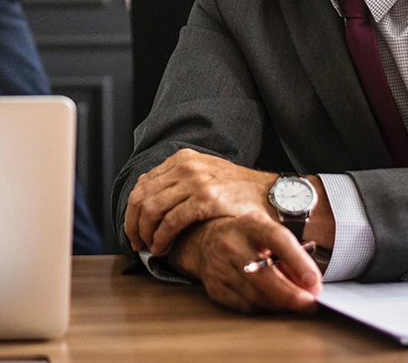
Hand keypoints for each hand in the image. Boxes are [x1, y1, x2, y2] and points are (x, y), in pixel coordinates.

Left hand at [124, 148, 274, 255]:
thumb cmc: (241, 193)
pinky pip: (170, 220)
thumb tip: (152, 206)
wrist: (275, 197)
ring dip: (145, 233)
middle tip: (136, 243)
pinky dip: (161, 237)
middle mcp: (186, 166)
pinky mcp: (206, 198)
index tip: (133, 229)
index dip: (132, 210)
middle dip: (133, 223)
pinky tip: (162, 247)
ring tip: (149, 247)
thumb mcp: (206, 177)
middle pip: (141, 196)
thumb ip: (180, 185)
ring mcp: (195, 181)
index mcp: (183, 160)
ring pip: (151, 209)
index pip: (143, 184)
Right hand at [170, 215, 320, 313]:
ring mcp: (219, 266)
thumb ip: (291, 255)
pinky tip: (273, 301)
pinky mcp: (215, 286)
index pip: (277, 240)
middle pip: (264, 275)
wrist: (206, 239)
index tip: (314, 281)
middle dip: (291, 294)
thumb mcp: (269, 233)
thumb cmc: (247, 236)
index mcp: (251, 225)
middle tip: (310, 303)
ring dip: (281, 304)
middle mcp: (231, 243)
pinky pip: (245, 305)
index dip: (298, 262)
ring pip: (256, 295)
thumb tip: (310, 286)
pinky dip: (264, 307)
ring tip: (297, 302)